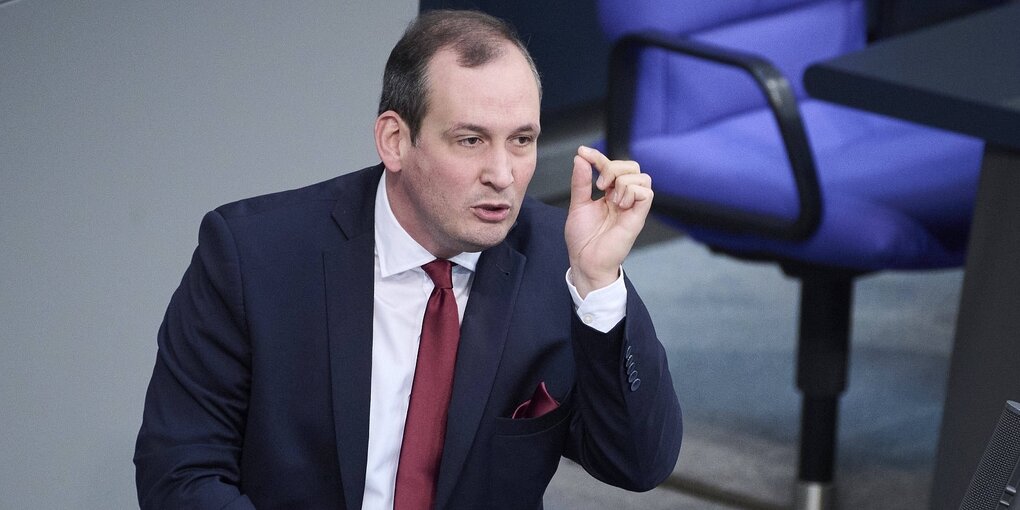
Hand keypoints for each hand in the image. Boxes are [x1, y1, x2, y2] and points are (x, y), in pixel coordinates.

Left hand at [565, 145, 652, 297]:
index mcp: (610, 194)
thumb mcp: (578, 204)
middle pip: (632, 166)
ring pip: (642, 177)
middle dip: (613, 167)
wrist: (585, 261)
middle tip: (599, 185)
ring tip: (610, 199)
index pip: (612, 166)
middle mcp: (624, 198)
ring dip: (622, 182)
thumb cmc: (583, 238)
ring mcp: (633, 207)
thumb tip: (581, 158)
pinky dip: (631, 192)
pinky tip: (619, 205)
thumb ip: (580, 181)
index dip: (598, 157)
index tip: (583, 152)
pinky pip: (646, 193)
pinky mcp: (639, 217)